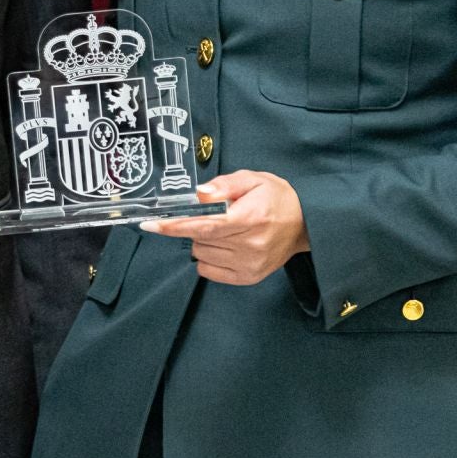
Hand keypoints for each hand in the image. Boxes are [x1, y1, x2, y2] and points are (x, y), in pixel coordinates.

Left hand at [140, 171, 309, 285]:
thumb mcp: (253, 179)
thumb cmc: (276, 198)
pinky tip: (224, 245)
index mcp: (250, 218)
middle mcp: (250, 245)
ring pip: (201, 254)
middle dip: (196, 224)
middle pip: (199, 239)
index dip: (175, 226)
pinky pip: (208, 271)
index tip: (152, 224)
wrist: (305, 224)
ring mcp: (249, 265)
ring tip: (225, 229)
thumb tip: (199, 194)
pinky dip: (208, 257)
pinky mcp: (248, 278)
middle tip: (215, 214)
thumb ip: (224, 185)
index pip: (205, 225)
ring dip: (203, 240)